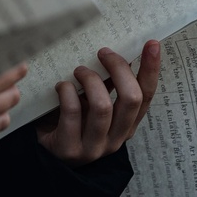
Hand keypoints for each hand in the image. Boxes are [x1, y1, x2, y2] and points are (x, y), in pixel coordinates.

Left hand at [37, 41, 160, 166]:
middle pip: (131, 99)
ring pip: (102, 106)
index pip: (147, 96)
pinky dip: (67, 92)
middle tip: (103, 53)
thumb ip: (108, 85)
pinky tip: (61, 86)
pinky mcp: (69, 149)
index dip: (150, 69)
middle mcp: (116, 139)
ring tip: (79, 70)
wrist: (45, 152)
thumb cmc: (72, 122)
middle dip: (119, 69)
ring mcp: (94, 148)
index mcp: (127, 126)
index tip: (151, 44)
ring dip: (90, 79)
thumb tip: (117, 54)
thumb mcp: (95, 104)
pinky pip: (73, 112)